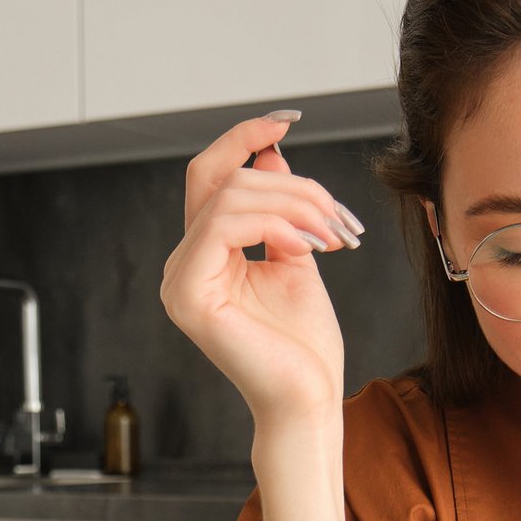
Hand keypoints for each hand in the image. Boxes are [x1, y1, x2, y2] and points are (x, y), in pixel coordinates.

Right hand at [160, 113, 369, 429]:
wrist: (309, 400)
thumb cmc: (305, 346)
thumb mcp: (297, 257)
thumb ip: (281, 209)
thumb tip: (271, 153)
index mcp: (205, 255)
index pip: (212, 176)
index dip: (244, 138)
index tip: (288, 119)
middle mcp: (183, 264)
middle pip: (224, 181)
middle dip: (292, 185)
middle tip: (340, 218)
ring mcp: (180, 280)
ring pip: (228, 198)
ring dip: (294, 205)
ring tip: (334, 236)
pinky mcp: (189, 296)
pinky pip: (222, 226)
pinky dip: (274, 225)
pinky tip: (308, 248)